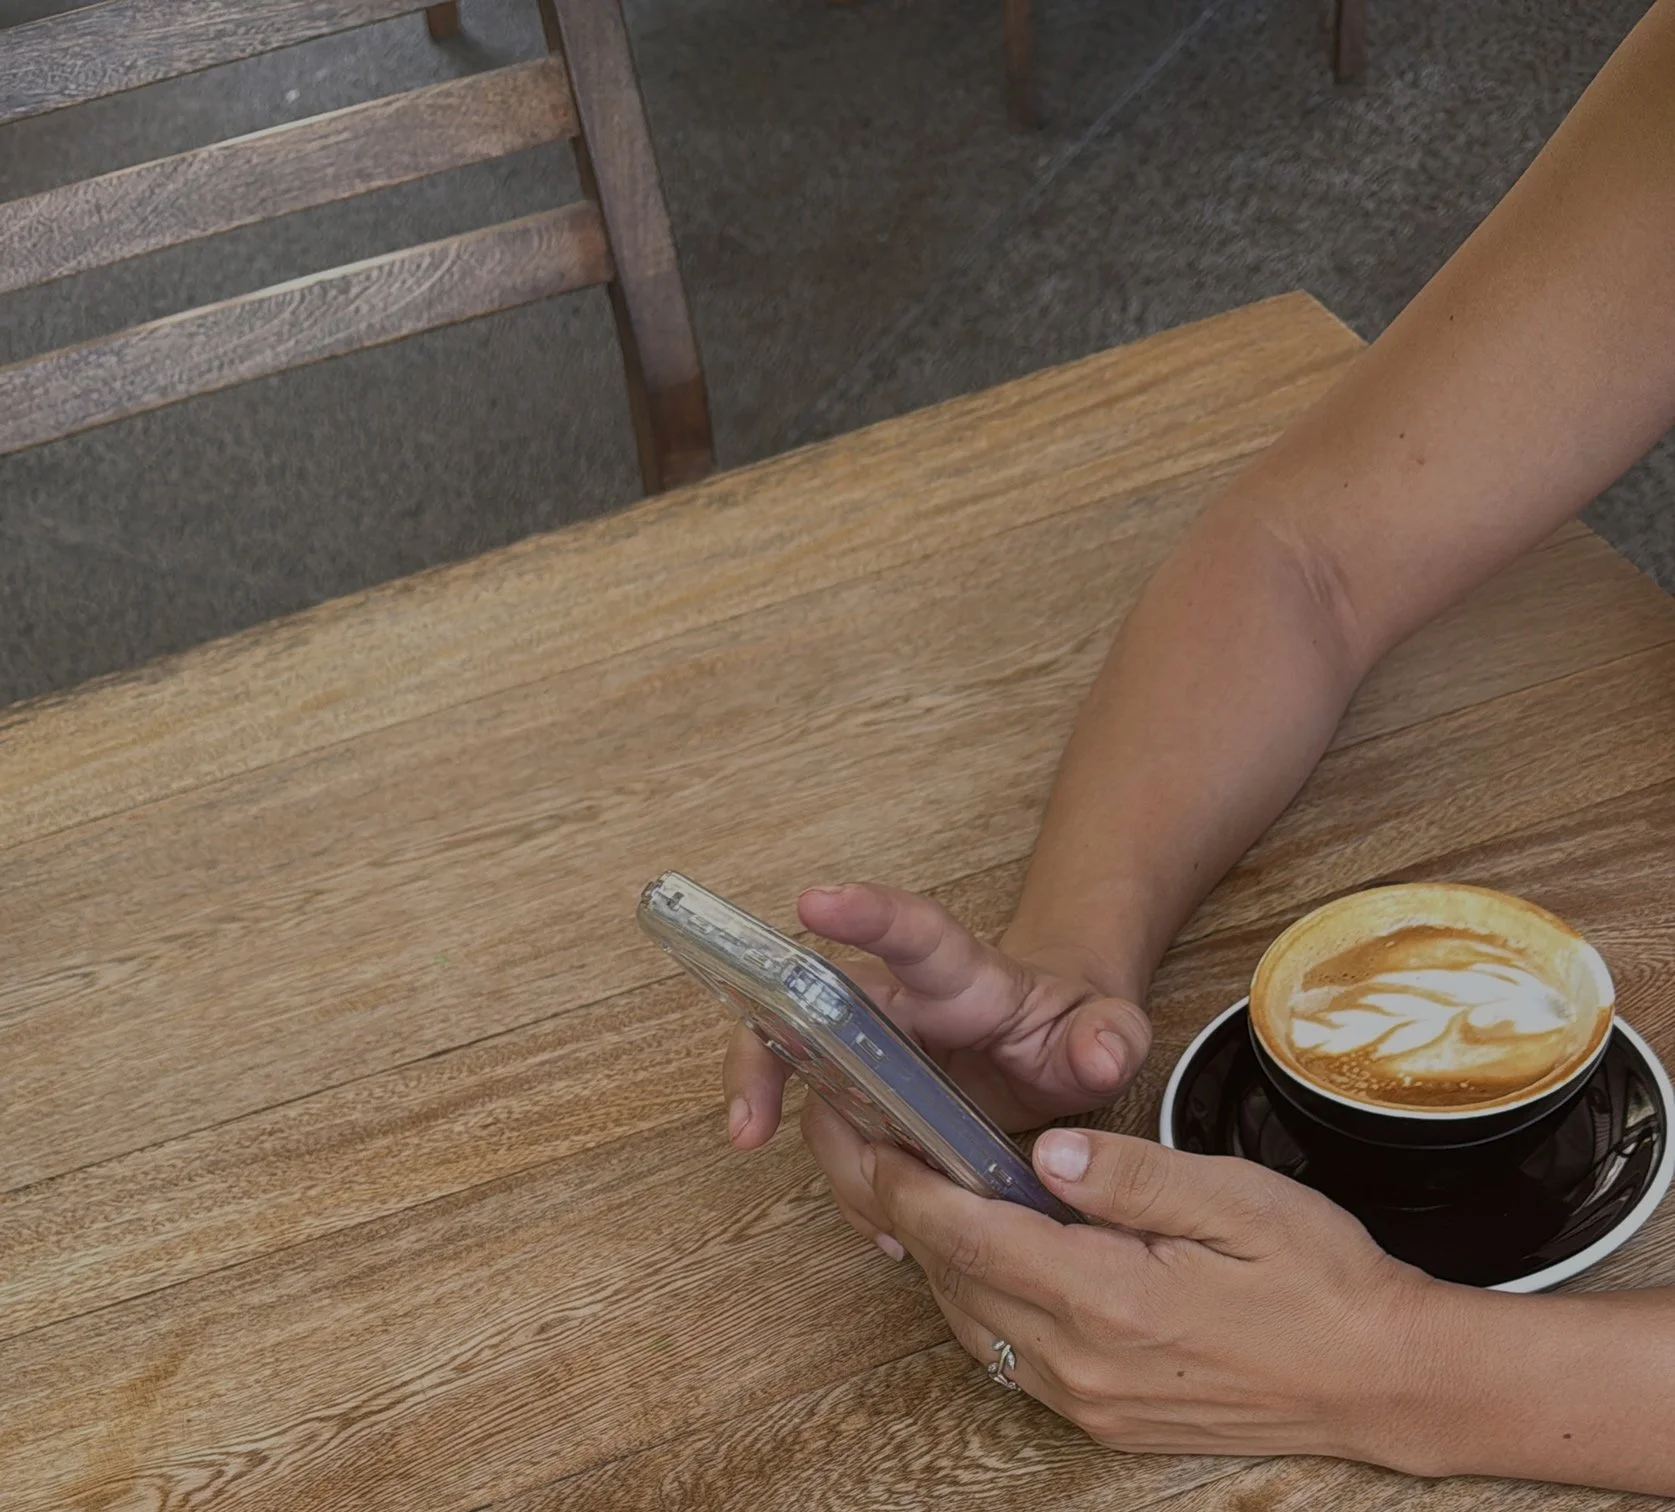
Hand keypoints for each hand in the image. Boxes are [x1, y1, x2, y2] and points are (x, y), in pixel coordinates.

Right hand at [722, 882, 1150, 1248]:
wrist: (1054, 1045)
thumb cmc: (1071, 1025)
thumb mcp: (1108, 1027)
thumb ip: (1110, 1035)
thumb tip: (1101, 1052)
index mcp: (957, 972)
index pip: (909, 930)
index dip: (862, 912)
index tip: (815, 902)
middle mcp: (896, 1001)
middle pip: (807, 1005)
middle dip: (761, 1056)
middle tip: (746, 1122)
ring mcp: (871, 1049)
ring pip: (813, 1089)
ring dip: (825, 1154)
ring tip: (877, 1217)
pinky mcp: (866, 1095)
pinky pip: (835, 1136)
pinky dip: (851, 1187)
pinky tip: (886, 1228)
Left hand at [859, 1124, 1460, 1470]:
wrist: (1382, 1381)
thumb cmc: (1317, 1277)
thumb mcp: (1233, 1197)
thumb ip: (1129, 1175)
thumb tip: (1045, 1148)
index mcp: (1107, 1299)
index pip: (969, 1233)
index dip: (910, 1182)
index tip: (875, 1134)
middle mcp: (1081, 1364)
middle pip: (955, 1279)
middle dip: (911, 1212)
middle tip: (884, 1147)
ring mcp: (1089, 1401)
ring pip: (973, 1320)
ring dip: (942, 1256)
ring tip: (926, 1189)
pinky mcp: (1103, 1419)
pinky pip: (1008, 1355)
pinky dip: (981, 1298)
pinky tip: (991, 1255)